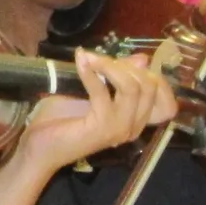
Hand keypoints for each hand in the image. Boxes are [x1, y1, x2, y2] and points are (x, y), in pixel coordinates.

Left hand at [17, 49, 176, 174]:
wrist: (38, 145)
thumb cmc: (63, 118)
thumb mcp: (95, 90)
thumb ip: (118, 76)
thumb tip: (143, 59)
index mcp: (136, 121)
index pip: (167, 102)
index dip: (154, 77)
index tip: (127, 64)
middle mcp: (133, 128)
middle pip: (150, 86)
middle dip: (125, 65)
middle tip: (100, 60)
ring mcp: (119, 130)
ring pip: (132, 87)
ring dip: (109, 66)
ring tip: (89, 59)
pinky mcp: (101, 128)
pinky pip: (103, 92)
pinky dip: (90, 72)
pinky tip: (80, 62)